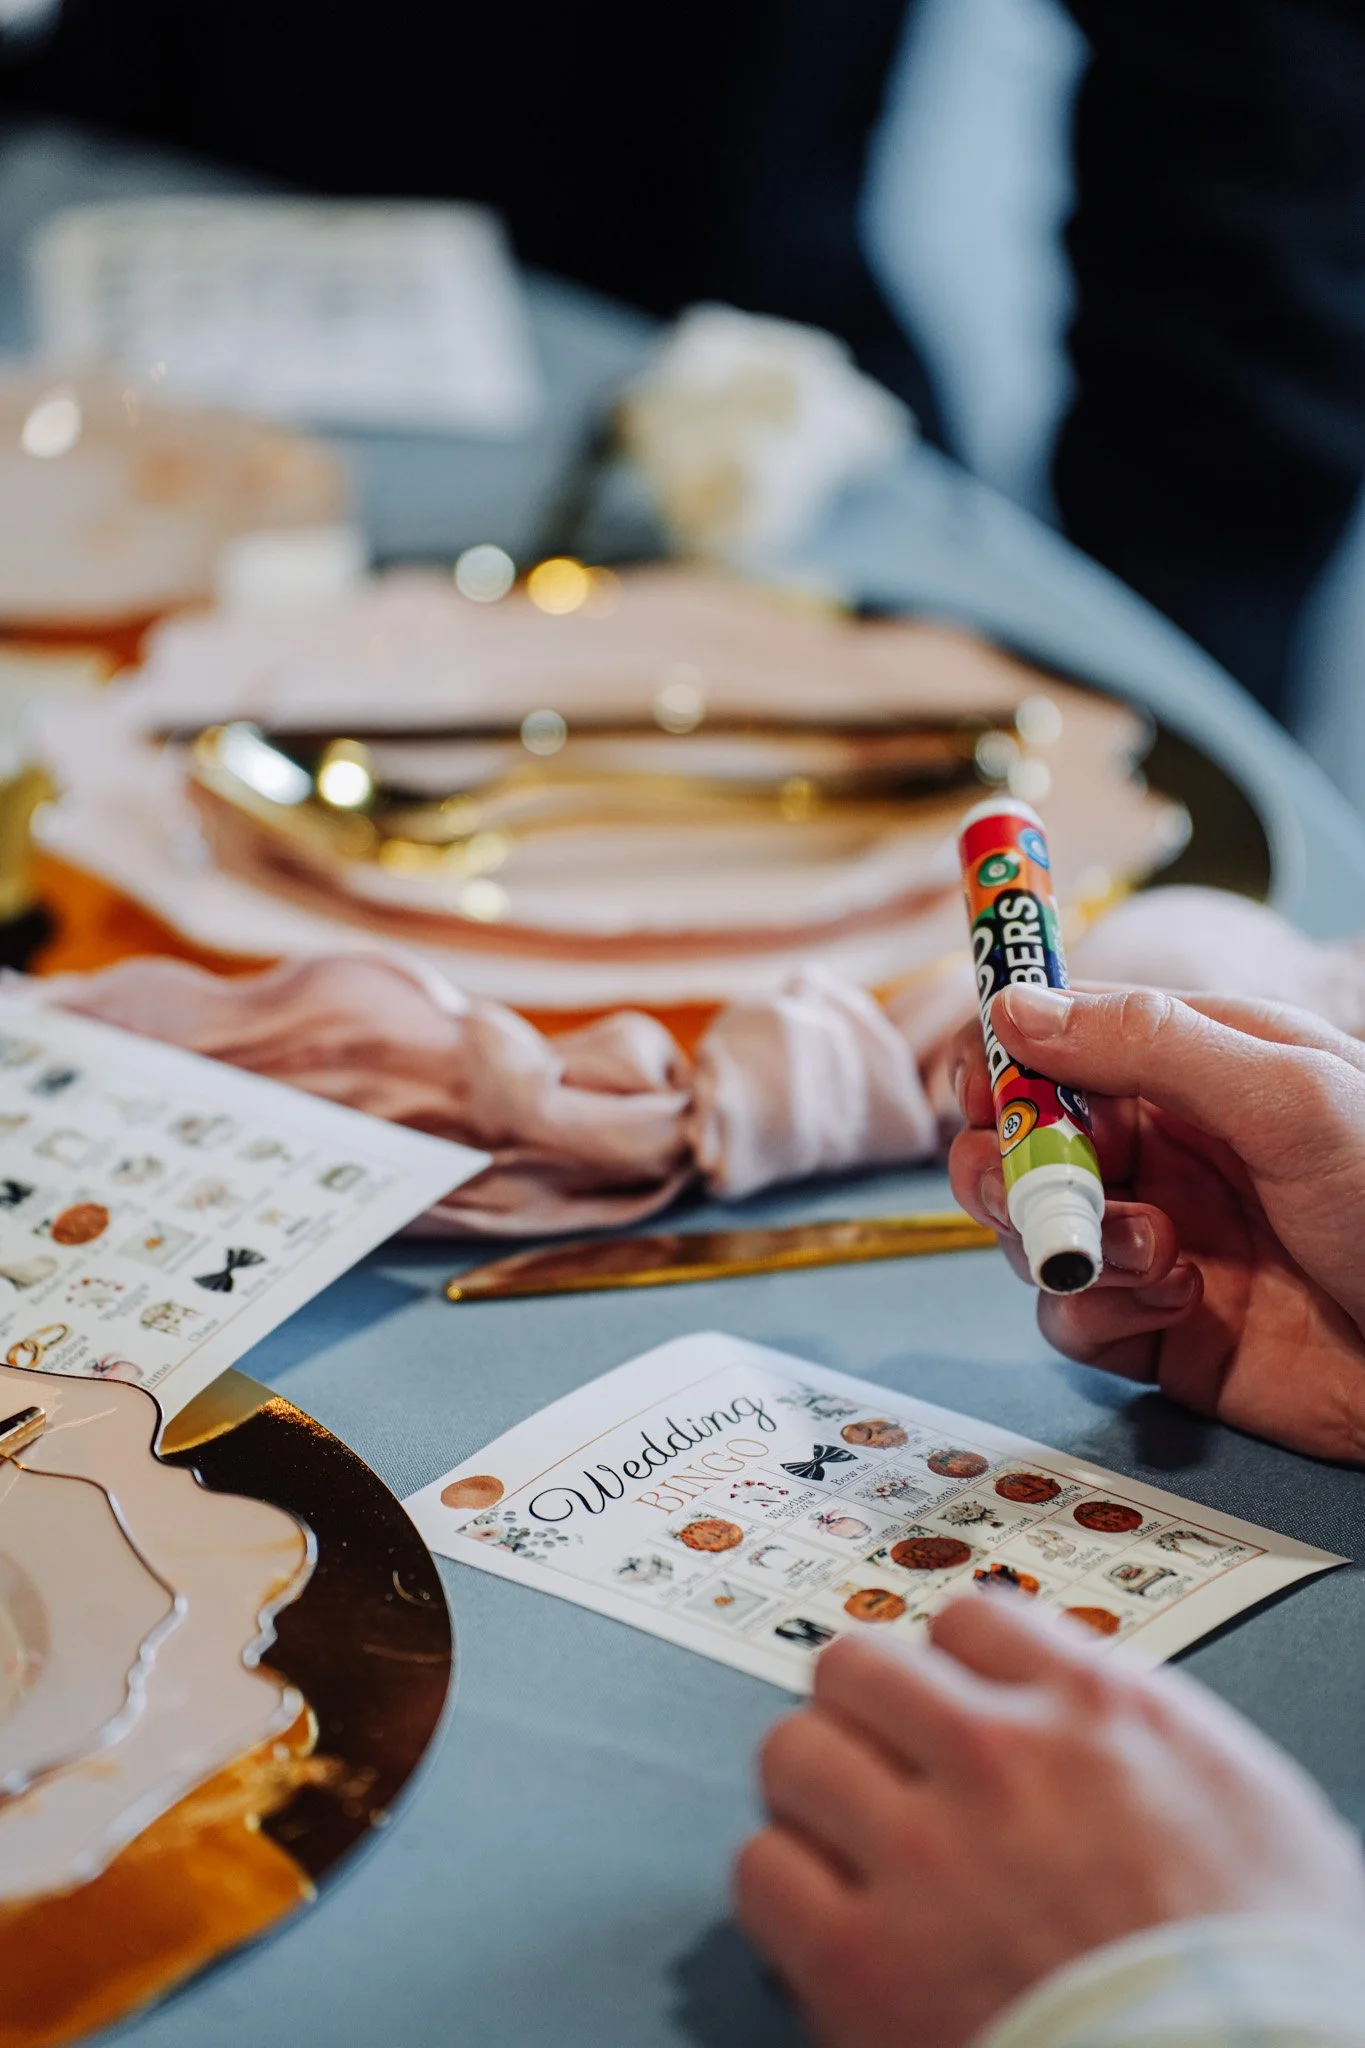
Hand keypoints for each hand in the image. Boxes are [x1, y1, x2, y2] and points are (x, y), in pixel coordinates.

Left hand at [735, 1595, 1364, 2047]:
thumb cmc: (1275, 1988)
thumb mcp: (1261, 1816)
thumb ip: (1164, 1738)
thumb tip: (1110, 1711)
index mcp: (1102, 1714)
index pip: (972, 1616)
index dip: (955, 1664)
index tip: (952, 1697)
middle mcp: (1000, 1761)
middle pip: (857, 1665)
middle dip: (864, 1712)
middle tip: (877, 1762)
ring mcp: (921, 1857)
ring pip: (794, 1752)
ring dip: (812, 1792)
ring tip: (841, 1837)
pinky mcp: (859, 1963)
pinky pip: (763, 1872)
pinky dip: (783, 1891)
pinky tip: (822, 1918)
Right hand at [947, 984, 1364, 1462]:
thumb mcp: (1288, 1094)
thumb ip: (1147, 1043)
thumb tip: (1018, 1007)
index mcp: (1191, 1068)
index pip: (1056, 1040)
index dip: (1005, 1059)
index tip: (985, 1087)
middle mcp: (1160, 1149)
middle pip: (1016, 1140)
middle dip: (1003, 1162)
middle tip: (1025, 1186)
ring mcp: (1151, 1240)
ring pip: (1029, 1230)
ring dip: (1068, 1240)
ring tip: (1153, 1250)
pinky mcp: (1152, 1330)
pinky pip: (1069, 1318)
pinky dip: (1100, 1312)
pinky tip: (1178, 1303)